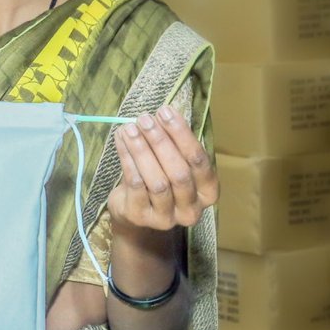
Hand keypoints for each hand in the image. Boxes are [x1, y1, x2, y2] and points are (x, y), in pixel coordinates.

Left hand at [108, 104, 217, 231]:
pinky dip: (128, 159)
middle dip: (161, 142)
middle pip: (179, 173)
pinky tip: (122, 142)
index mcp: (207, 192)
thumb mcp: (173, 162)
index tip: (166, 112)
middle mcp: (191, 209)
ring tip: (130, 128)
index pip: (199, 161)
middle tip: (145, 119)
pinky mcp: (140, 217)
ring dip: (142, 150)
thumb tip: (163, 113)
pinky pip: (136, 185)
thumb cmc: (160, 179)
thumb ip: (173, 142)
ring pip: (157, 181)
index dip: (182, 134)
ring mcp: (166, 218)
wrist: (135, 211)